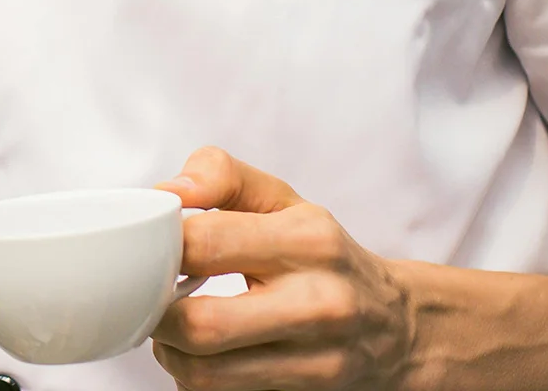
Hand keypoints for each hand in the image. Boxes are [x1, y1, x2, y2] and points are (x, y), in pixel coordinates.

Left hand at [152, 148, 415, 390]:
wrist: (397, 327)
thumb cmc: (326, 255)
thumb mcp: (285, 200)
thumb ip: (224, 177)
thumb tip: (167, 191)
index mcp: (309, 240)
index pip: (206, 243)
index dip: (159, 244)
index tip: (150, 242)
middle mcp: (317, 304)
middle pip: (200, 325)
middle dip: (159, 311)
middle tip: (156, 292)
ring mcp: (314, 364)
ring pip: (204, 374)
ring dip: (171, 350)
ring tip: (176, 322)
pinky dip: (196, 376)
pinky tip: (206, 352)